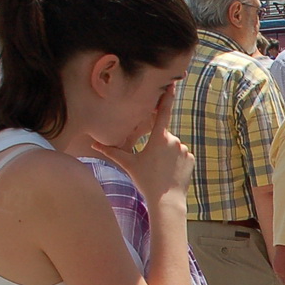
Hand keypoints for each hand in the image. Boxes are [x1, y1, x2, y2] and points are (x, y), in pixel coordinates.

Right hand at [90, 86, 193, 201]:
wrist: (167, 200)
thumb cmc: (146, 181)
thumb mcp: (128, 164)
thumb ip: (112, 151)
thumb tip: (92, 144)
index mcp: (159, 138)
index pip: (163, 112)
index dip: (167, 97)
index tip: (172, 84)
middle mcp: (174, 140)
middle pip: (163, 136)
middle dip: (156, 144)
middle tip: (151, 162)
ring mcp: (184, 149)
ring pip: (172, 146)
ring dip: (166, 154)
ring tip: (160, 169)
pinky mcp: (191, 158)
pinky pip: (181, 155)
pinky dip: (175, 161)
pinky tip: (169, 172)